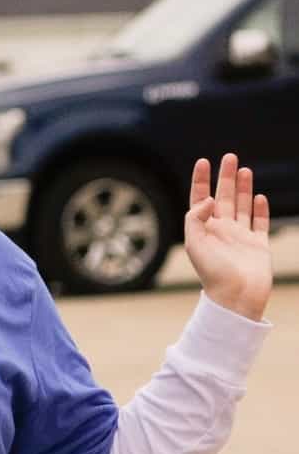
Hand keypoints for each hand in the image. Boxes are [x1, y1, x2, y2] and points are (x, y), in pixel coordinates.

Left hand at [185, 154, 271, 320]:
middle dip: (225, 177)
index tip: (203, 161)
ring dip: (243, 188)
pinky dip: (260, 210)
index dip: (201, 180)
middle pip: (223, 197)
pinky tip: (260, 197)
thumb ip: (195, 218)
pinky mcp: (258, 245)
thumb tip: (206, 200)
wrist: (236, 296)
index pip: (200, 199)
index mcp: (204, 229)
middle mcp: (221, 230)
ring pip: (242, 206)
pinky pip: (260, 223)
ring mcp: (241, 237)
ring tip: (244, 169)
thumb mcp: (194, 244)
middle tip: (230, 156)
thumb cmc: (212, 273)